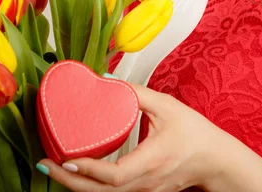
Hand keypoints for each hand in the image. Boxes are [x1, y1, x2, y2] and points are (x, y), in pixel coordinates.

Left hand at [37, 82, 226, 190]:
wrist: (215, 161)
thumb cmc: (195, 134)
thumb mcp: (168, 107)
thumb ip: (138, 93)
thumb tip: (108, 80)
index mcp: (152, 161)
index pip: (115, 175)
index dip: (89, 169)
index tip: (67, 157)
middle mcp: (145, 183)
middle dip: (69, 181)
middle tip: (46, 164)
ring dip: (77, 184)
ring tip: (55, 166)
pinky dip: (91, 185)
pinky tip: (78, 171)